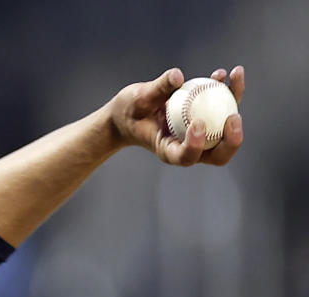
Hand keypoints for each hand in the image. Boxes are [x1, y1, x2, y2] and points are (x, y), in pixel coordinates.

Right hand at [109, 66, 244, 165]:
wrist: (129, 113)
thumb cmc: (128, 110)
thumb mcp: (137, 99)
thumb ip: (158, 89)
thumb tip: (178, 75)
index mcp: (168, 150)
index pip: (186, 157)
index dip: (197, 145)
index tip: (198, 123)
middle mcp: (187, 146)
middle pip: (217, 155)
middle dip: (231, 140)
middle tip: (233, 117)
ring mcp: (199, 135)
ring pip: (226, 130)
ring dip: (235, 103)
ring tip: (234, 76)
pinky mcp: (204, 118)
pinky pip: (221, 108)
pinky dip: (227, 91)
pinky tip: (222, 72)